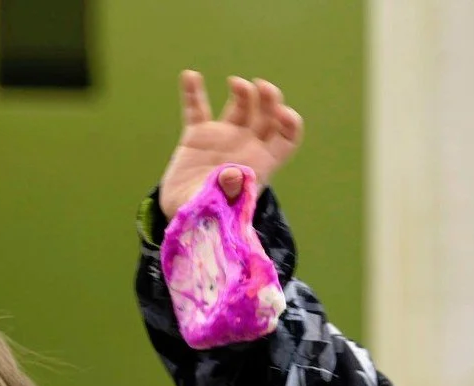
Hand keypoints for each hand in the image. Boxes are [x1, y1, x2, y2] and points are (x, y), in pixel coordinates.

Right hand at [158, 70, 303, 219]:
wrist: (184, 220)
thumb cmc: (210, 220)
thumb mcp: (221, 212)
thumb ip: (230, 194)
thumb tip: (234, 173)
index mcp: (261, 166)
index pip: (286, 140)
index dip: (289, 124)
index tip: (282, 113)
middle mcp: (246, 147)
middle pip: (267, 116)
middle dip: (270, 99)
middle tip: (261, 87)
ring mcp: (223, 139)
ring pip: (240, 107)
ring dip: (243, 91)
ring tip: (236, 84)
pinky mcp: (198, 136)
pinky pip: (197, 109)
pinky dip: (194, 92)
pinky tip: (191, 77)